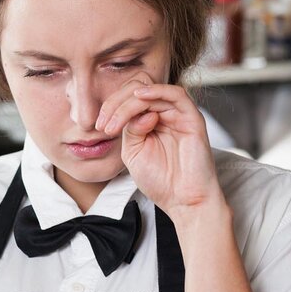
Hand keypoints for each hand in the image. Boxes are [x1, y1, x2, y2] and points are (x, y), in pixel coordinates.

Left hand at [95, 73, 220, 214]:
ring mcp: (179, 115)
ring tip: (114, 122)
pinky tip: (140, 97)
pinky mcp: (193, 118)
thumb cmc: (160, 180)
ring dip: (128, 103)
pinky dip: (157, 91)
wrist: (183, 200)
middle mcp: (164, 115)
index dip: (110, 107)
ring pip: (151, 92)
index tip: (98, 127)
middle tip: (103, 125)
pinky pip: (176, 94)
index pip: (128, 100)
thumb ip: (130, 129)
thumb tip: (138, 112)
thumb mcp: (133, 152)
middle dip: (115, 104)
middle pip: (138, 91)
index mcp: (149, 121)